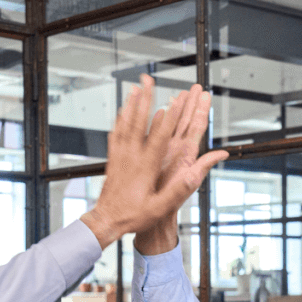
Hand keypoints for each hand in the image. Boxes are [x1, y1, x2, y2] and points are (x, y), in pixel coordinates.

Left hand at [81, 75, 227, 249]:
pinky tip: (121, 111)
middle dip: (146, 99)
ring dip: (131, 104)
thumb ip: (178, 190)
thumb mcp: (159, 207)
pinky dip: (120, 119)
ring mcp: (120, 156)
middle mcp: (131, 157)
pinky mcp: (112, 159)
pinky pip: (116, 134)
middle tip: (149, 80)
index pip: (159, 136)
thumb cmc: (133, 216)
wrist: (106, 221)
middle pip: (139, 122)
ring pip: (125, 124)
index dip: (169, 117)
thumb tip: (195, 175)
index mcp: (145, 167)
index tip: (176, 100)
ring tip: (135, 87)